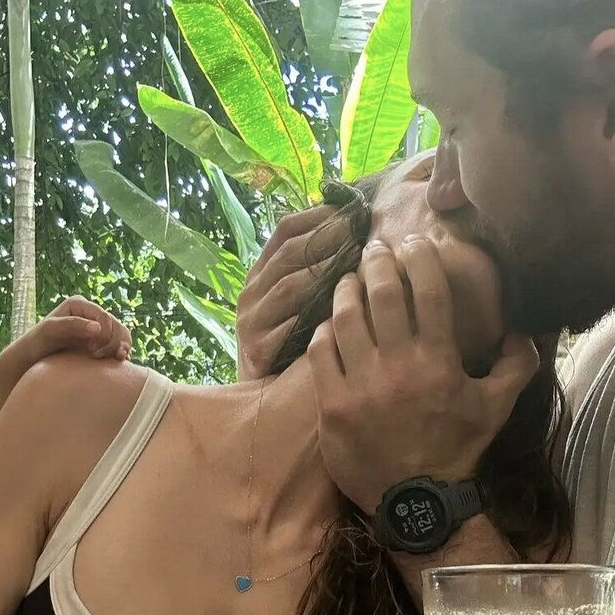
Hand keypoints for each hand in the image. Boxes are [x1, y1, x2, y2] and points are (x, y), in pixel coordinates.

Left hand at [30, 297, 131, 362]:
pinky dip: (123, 351)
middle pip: (115, 324)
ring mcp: (97, 326)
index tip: (92, 350)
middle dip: (113, 342)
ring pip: (121, 333)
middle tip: (97, 356)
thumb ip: (73, 325)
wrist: (36, 355)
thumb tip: (98, 328)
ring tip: (116, 358)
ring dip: (122, 346)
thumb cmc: (39, 341)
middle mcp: (91, 313)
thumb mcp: (51, 330)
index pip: (104, 316)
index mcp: (80, 304)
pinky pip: (120, 343)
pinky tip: (119, 360)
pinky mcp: (101, 339)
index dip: (104, 334)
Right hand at [236, 207, 347, 380]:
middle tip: (361, 232)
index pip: (286, 231)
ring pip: (288, 287)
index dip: (319, 217)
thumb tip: (363, 234)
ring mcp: (251, 323)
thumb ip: (321, 273)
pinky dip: (314, 318)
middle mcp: (251, 294)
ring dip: (323, 274)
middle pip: (289, 254)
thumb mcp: (303, 304)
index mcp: (262, 274)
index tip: (353, 211)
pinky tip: (342, 312)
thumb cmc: (294, 348)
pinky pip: (287, 329)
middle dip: (327, 240)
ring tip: (357, 266)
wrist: (265, 403)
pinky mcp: (256, 351)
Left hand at [307, 237, 539, 513]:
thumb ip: (517, 365)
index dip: (419, 256)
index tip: (414, 242)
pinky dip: (324, 331)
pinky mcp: (332, 406)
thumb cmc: (457, 450)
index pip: (428, 289)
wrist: (417, 502)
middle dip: (378, 261)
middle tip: (375, 250)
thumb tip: (522, 328)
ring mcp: (360, 386)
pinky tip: (330, 325)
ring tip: (350, 280)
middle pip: (381, 293)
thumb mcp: (496, 408)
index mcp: (438, 362)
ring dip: (346, 290)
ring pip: (345, 317)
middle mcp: (398, 367)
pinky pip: (320, 353)